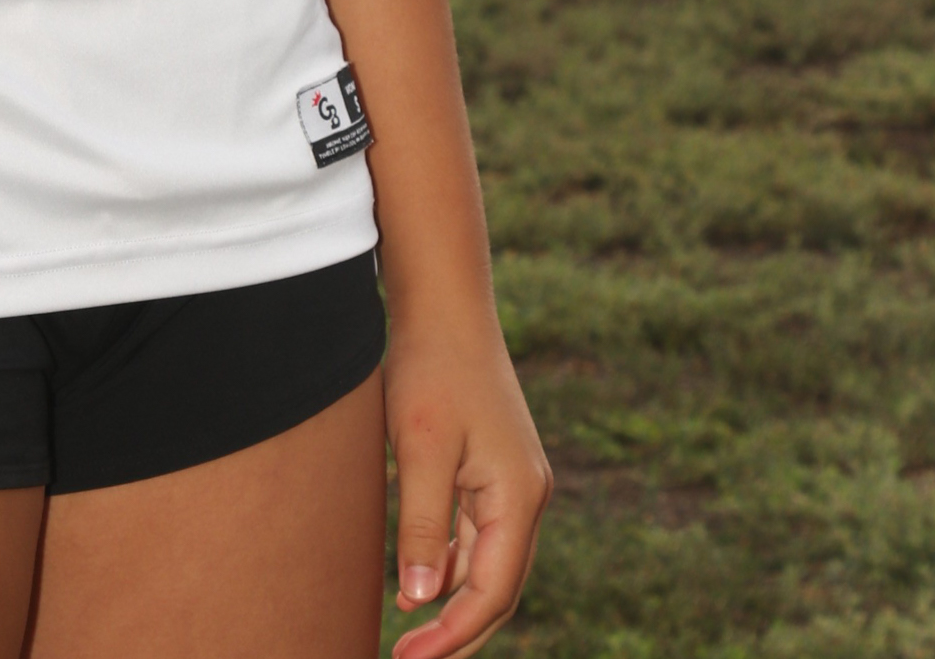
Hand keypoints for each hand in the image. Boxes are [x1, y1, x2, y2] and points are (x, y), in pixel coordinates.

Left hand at [387, 322, 552, 656]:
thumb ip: (423, 525)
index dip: (452, 634)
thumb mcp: (421, 449)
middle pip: (497, 589)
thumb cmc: (433, 371)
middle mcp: (527, 498)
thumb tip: (421, 599)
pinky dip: (452, 564)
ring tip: (407, 633)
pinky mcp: (495, 472)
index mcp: (519, 498)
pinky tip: (418, 580)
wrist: (445, 308)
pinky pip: (479, 537)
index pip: (491, 593)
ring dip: (452, 601)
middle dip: (456, 630)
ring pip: (488, 566)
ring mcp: (514, 485)